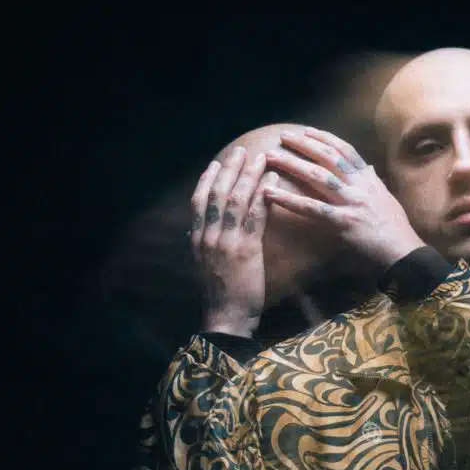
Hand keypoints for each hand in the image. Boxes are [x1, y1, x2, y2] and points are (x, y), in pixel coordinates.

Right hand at [189, 144, 274, 336]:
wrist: (227, 318)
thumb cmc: (221, 295)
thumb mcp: (206, 267)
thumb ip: (203, 246)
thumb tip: (197, 231)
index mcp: (197, 240)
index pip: (198, 201)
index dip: (208, 180)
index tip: (217, 163)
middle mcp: (208, 236)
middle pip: (216, 194)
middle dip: (229, 170)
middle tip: (240, 151)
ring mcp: (225, 241)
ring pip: (235, 199)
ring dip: (248, 175)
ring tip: (260, 157)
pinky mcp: (245, 249)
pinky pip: (255, 215)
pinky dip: (263, 194)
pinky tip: (272, 181)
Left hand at [263, 127, 424, 270]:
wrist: (403, 250)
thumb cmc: (396, 227)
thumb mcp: (387, 198)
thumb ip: (375, 181)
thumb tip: (369, 167)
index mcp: (369, 180)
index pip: (345, 151)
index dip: (325, 138)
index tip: (307, 131)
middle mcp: (359, 186)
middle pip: (327, 158)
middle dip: (304, 145)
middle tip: (283, 136)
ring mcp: (351, 202)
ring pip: (318, 176)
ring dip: (292, 164)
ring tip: (271, 157)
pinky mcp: (342, 222)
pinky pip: (311, 208)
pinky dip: (289, 200)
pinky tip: (270, 194)